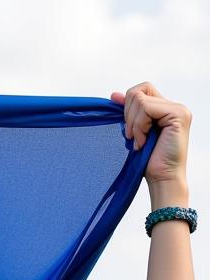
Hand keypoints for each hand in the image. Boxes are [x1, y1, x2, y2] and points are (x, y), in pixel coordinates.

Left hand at [110, 84, 190, 201]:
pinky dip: (139, 127)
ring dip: (133, 124)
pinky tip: (143, 142)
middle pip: (139, 90)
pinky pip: (146, 109)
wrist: (161, 178)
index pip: (142, 90)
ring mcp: (178, 109)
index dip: (127, 102)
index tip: (122, 122)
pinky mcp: (178, 115)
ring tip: (138, 142)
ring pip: (141, 100)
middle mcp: (174, 106)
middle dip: (127, 113)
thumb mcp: (134, 132)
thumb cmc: (148, 161)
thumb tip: (113, 95)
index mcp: (164, 109)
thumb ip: (128, 113)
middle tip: (131, 136)